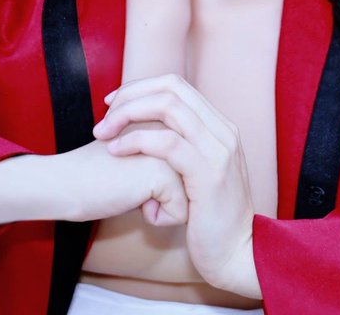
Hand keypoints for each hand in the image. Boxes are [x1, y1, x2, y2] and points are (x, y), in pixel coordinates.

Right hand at [60, 139, 188, 226]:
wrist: (65, 185)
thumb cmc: (100, 176)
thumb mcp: (141, 156)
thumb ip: (169, 154)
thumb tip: (197, 178)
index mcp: (171, 122)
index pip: (192, 172)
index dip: (166, 188)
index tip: (134, 175)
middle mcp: (176, 131)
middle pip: (195, 184)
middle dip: (167, 196)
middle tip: (129, 181)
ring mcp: (172, 150)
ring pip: (191, 198)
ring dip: (161, 206)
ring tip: (130, 189)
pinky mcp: (164, 173)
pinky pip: (180, 213)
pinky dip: (155, 217)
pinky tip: (130, 200)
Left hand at [94, 75, 261, 298]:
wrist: (235, 254)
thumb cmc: (208, 219)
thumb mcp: (197, 174)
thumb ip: (181, 149)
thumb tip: (145, 131)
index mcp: (219, 126)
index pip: (176, 85)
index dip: (140, 88)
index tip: (112, 105)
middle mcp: (222, 130)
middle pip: (171, 88)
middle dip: (130, 96)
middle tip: (103, 118)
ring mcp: (218, 150)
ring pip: (168, 107)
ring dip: (128, 114)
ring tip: (103, 134)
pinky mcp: (208, 174)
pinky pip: (166, 143)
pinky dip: (135, 141)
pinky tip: (116, 152)